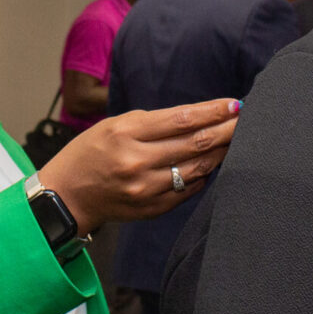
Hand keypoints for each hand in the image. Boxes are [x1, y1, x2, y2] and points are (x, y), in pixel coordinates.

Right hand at [38, 98, 239, 234]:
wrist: (67, 195)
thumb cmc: (91, 152)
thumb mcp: (114, 125)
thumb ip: (153, 122)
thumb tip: (197, 118)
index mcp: (126, 133)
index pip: (182, 119)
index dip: (212, 112)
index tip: (234, 105)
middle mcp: (137, 162)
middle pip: (195, 144)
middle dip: (225, 130)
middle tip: (246, 121)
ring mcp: (145, 189)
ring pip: (197, 169)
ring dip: (220, 153)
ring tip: (234, 140)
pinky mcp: (150, 208)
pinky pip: (188, 191)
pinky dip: (202, 175)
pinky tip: (212, 164)